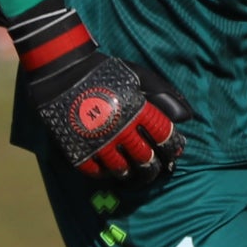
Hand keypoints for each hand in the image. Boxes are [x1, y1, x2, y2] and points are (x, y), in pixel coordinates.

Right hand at [0, 0, 187, 184]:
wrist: (60, 71)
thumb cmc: (103, 72)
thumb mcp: (138, 75)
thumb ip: (163, 94)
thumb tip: (186, 117)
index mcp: (136, 109)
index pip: (163, 136)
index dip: (172, 147)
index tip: (174, 152)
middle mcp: (119, 129)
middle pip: (145, 159)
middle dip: (154, 167)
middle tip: (156, 168)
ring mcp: (97, 141)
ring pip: (122, 170)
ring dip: (132, 174)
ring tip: (134, 172)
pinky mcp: (77, 149)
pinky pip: (96, 172)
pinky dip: (106, 175)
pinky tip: (111, 172)